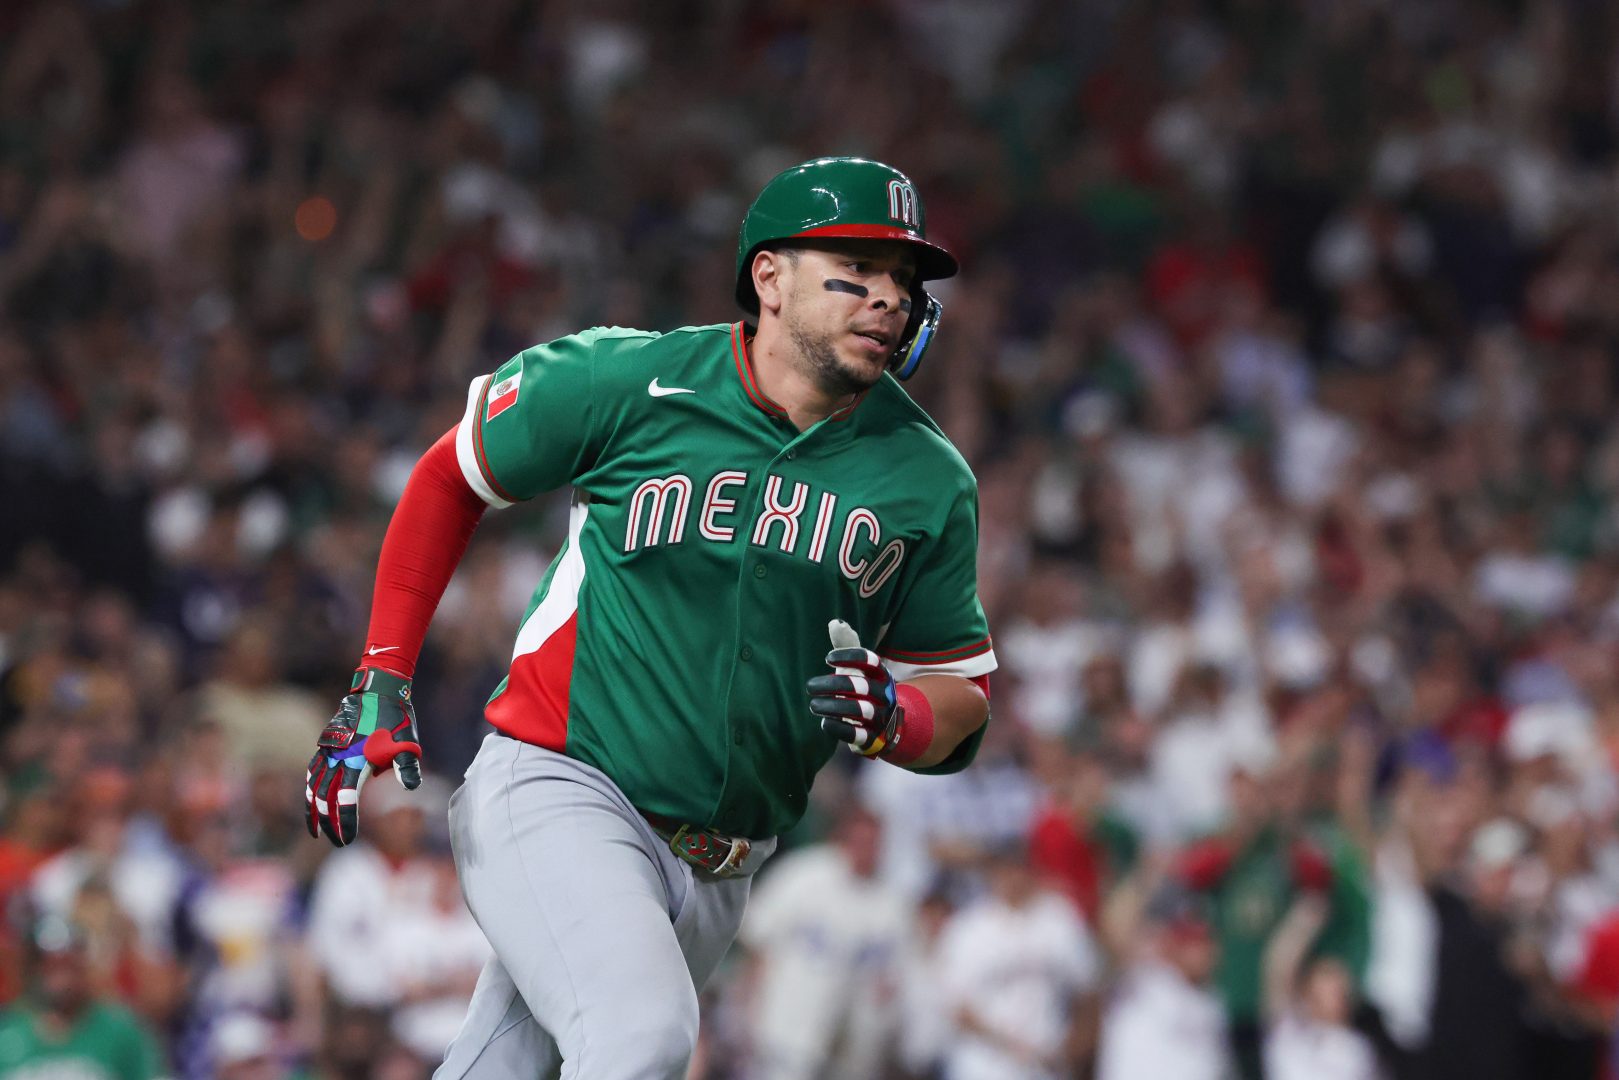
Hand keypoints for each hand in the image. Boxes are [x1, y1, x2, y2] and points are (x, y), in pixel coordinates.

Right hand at [304, 667, 422, 846]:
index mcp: (357, 761)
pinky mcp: (326, 744)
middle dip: (329, 823)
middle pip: (325, 798)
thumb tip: (411, 787)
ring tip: (315, 831)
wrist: (378, 689)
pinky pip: (313, 771)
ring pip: (314, 786)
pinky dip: (310, 789)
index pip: (346, 800)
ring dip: (313, 810)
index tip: (346, 840)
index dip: (345, 821)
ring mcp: (328, 750)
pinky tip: (312, 800)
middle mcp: (338, 758)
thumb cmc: (396, 719)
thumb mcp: (408, 744)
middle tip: (336, 842)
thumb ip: (407, 767)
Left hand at [807, 620, 901, 756]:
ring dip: (833, 706)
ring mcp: (880, 717)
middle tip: (809, 686)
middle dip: (833, 685)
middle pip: (861, 686)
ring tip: (813, 705)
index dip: (848, 657)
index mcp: (882, 674)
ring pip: (860, 710)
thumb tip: (834, 622)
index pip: (870, 660)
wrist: (885, 726)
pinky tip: (824, 722)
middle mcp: (885, 695)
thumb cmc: (863, 689)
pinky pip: (857, 734)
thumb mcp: (859, 668)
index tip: (827, 659)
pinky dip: (839, 727)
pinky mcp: (872, 738)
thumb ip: (847, 645)